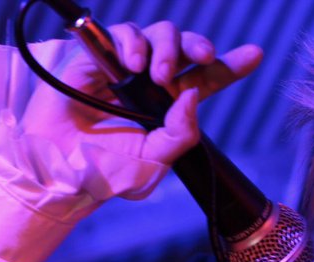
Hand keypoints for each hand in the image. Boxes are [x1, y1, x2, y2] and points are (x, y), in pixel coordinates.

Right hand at [22, 20, 263, 166]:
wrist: (59, 173)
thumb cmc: (105, 174)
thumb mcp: (154, 163)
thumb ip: (181, 134)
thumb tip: (194, 95)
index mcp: (168, 108)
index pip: (204, 80)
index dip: (229, 65)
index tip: (254, 55)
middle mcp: (148, 84)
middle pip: (182, 48)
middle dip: (196, 47)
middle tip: (202, 59)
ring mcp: (121, 69)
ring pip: (155, 34)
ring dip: (164, 46)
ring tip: (155, 72)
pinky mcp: (93, 60)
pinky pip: (119, 34)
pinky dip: (131, 41)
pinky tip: (132, 63)